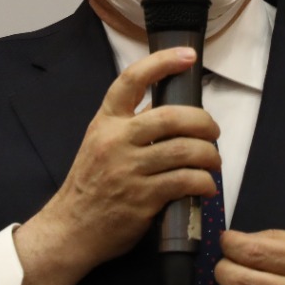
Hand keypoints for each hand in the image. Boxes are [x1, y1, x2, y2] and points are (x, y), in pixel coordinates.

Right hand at [14, 47, 219, 284]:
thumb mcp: (99, 143)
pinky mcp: (141, 198)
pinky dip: (204, 182)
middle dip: (203, 122)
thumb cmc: (90, 185)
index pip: (131, 80)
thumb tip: (166, 106)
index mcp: (106, 122)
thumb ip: (130, 124)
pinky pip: (184, 182)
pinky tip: (206, 186)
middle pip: (171, 117)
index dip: (162, 63)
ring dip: (209, 155)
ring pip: (183, 150)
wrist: (71, 229)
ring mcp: (128, 170)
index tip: (188, 56)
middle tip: (212, 131)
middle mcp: (115, 141)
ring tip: (213, 161)